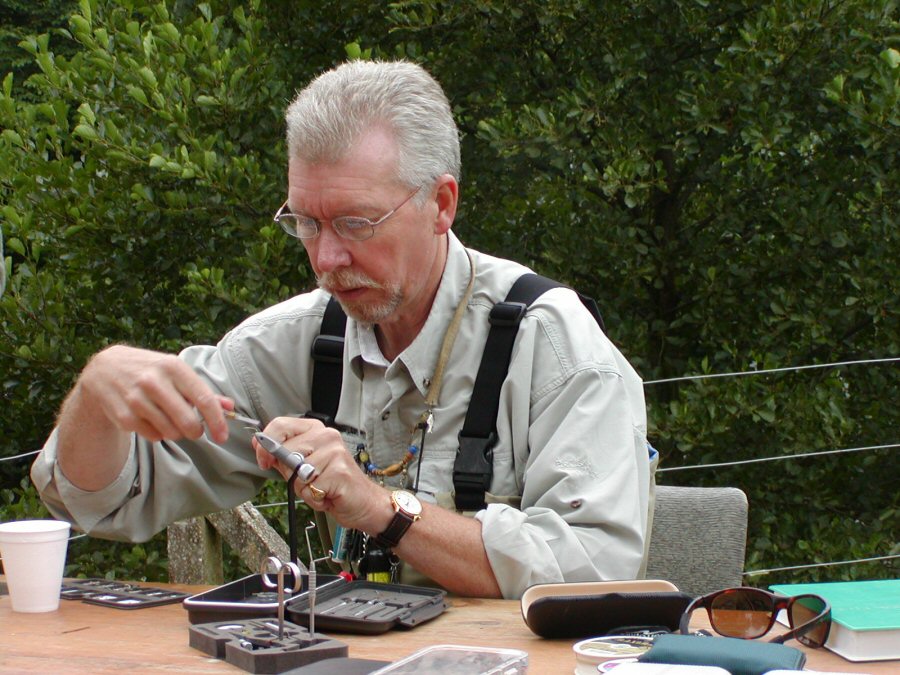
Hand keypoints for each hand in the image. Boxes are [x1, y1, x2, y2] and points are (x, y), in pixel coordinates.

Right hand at [79, 345, 231, 443]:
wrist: (104, 369)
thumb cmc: (149, 370)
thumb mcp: (175, 372)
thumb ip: (202, 390)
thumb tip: (229, 407)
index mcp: (173, 367)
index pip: (203, 399)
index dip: (217, 421)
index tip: (223, 437)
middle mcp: (154, 381)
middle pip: (188, 421)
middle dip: (196, 431)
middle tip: (194, 430)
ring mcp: (136, 399)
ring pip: (171, 432)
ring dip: (176, 433)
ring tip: (169, 420)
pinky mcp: (124, 415)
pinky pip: (154, 436)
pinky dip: (158, 434)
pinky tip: (151, 419)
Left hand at [254, 417, 391, 533]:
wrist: (363, 502)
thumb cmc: (332, 484)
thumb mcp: (302, 466)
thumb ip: (282, 454)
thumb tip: (258, 442)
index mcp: (316, 429)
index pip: (281, 425)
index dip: (265, 445)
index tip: (264, 460)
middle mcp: (326, 436)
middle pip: (285, 452)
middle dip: (290, 474)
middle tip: (309, 480)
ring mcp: (334, 452)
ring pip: (296, 473)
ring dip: (304, 489)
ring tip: (320, 487)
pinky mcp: (339, 471)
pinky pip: (309, 488)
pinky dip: (314, 498)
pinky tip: (328, 494)